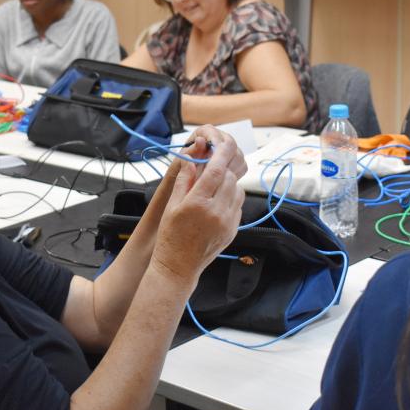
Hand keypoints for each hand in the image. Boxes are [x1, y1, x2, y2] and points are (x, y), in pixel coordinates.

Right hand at [151, 131, 244, 284]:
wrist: (179, 266)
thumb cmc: (171, 236)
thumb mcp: (172, 206)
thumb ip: (184, 180)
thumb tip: (191, 159)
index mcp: (198, 204)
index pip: (215, 171)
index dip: (220, 154)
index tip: (221, 143)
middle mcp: (216, 212)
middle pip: (229, 178)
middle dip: (222, 169)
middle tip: (213, 166)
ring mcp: (227, 222)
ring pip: (237, 190)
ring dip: (228, 183)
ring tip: (213, 187)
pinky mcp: (233, 229)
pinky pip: (238, 205)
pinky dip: (231, 198)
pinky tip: (217, 202)